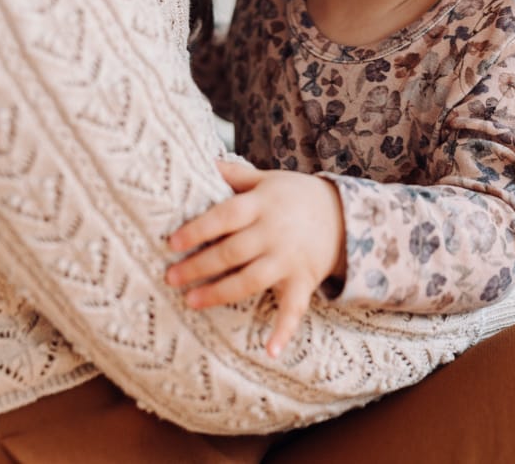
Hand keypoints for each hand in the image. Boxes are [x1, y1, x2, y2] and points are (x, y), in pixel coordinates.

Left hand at [165, 160, 345, 356]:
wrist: (343, 213)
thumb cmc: (295, 195)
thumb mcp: (267, 179)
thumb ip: (235, 175)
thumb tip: (203, 161)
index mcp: (262, 204)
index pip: (225, 215)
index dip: (198, 229)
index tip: (172, 243)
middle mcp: (274, 231)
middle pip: (232, 251)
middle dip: (199, 266)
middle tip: (171, 278)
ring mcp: (290, 258)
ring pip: (251, 280)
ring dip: (220, 294)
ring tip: (192, 301)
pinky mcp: (303, 280)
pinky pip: (293, 309)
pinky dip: (283, 331)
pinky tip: (270, 352)